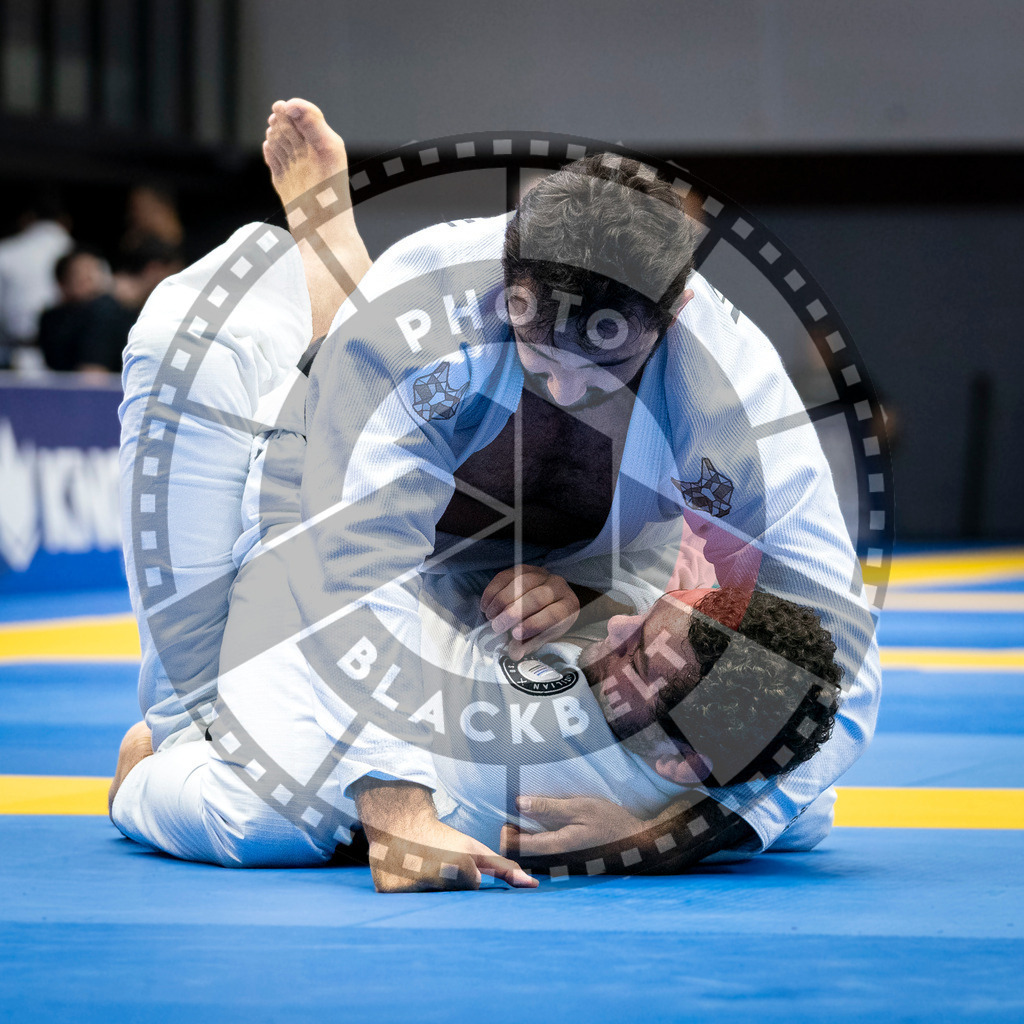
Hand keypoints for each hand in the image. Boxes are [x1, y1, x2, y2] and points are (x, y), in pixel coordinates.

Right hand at [353, 778, 536, 892]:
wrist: (400, 821)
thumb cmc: (442, 837)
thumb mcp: (475, 849)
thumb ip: (505, 869)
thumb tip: (534, 885)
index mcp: (460, 868)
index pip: (470, 888)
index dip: (463, 874)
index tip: (451, 859)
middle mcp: (435, 879)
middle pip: (449, 898)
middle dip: (445, 885)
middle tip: (434, 864)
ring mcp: (410, 887)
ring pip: (426, 903)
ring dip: (424, 890)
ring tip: (418, 868)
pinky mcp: (388, 891)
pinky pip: (402, 905)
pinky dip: (403, 892)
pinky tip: (403, 874)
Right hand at [481, 565, 579, 659]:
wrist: (550, 599)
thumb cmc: (547, 621)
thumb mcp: (543, 635)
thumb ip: (529, 643)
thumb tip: (514, 654)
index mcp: (568, 606)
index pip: (554, 614)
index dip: (534, 624)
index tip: (514, 634)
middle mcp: (558, 586)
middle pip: (536, 597)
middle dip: (513, 613)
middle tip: (496, 626)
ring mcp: (541, 574)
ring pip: (521, 583)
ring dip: (501, 600)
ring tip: (490, 616)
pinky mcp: (524, 568)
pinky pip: (507, 576)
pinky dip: (493, 590)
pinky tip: (486, 605)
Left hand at [499, 795, 646, 863]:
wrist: (636, 843)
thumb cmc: (610, 823)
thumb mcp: (580, 807)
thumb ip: (549, 808)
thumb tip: (519, 803)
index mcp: (555, 846)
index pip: (514, 848)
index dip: (504, 833)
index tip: (509, 816)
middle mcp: (554, 861)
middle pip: (519, 856)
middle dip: (511, 838)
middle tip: (514, 817)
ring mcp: (561, 865)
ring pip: (530, 857)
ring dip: (523, 840)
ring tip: (527, 820)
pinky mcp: (567, 863)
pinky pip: (543, 856)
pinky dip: (536, 842)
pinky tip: (543, 827)